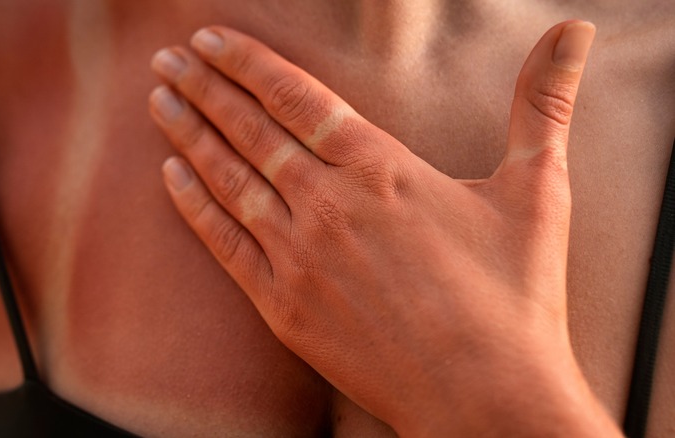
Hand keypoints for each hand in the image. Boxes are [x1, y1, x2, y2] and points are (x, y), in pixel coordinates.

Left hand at [149, 21, 618, 435]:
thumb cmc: (516, 296)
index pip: (297, 98)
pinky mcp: (284, 307)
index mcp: (383, 169)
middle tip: (167, 57)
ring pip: (230, 180)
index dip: (248, 63)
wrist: (486, 396)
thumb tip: (574, 32)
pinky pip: (225, 244)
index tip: (210, 38)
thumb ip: (543, 105)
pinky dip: (194, 206)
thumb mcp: (537, 189)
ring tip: (157, 100)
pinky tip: (169, 176)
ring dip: (189, 135)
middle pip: (251, 131)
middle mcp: (330, 205)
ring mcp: (300, 257)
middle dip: (205, 88)